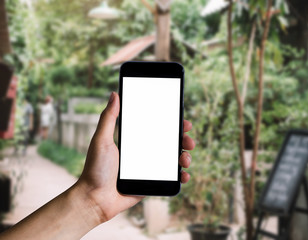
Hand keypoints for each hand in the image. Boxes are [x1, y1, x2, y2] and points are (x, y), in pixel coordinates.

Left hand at [75, 92, 194, 222]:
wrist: (95, 199)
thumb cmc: (95, 169)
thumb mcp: (101, 140)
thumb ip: (108, 117)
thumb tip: (114, 93)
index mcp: (136, 141)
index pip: (158, 128)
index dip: (173, 124)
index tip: (183, 121)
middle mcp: (145, 153)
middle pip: (171, 143)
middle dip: (184, 140)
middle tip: (188, 141)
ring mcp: (150, 168)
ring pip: (174, 159)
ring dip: (185, 157)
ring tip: (185, 159)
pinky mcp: (152, 183)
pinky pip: (171, 178)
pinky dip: (181, 176)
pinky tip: (184, 175)